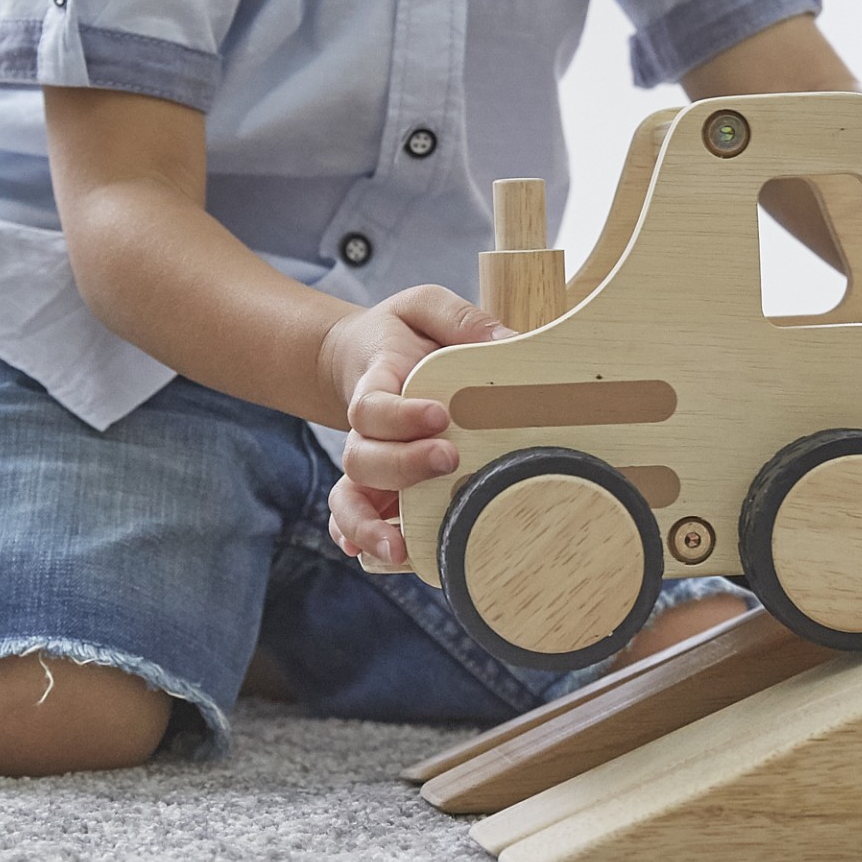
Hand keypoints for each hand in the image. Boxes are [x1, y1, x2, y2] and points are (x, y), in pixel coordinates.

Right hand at [321, 285, 510, 565]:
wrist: (362, 354)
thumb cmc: (402, 333)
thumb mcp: (427, 306)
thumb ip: (462, 319)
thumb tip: (511, 344)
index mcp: (376, 382)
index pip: (373, 406)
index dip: (401, 416)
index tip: (440, 413)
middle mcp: (366, 429)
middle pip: (363, 458)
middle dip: (403, 466)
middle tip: (449, 459)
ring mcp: (369, 460)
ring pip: (350, 498)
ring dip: (370, 524)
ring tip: (400, 548)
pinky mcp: (375, 484)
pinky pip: (353, 516)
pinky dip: (359, 537)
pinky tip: (383, 555)